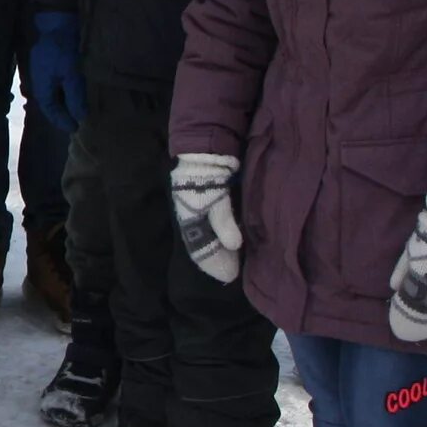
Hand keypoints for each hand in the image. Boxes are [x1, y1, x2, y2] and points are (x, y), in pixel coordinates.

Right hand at [28, 10, 86, 130]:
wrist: (56, 21)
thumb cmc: (62, 49)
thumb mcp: (71, 74)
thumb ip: (75, 96)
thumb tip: (79, 117)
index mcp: (41, 86)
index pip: (50, 110)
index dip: (62, 121)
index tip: (75, 128)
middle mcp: (39, 81)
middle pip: (49, 103)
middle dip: (61, 114)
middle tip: (75, 122)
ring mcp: (42, 71)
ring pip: (52, 93)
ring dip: (63, 102)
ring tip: (75, 109)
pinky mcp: (49, 62)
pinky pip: (55, 83)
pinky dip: (64, 90)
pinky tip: (73, 91)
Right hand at [170, 153, 243, 283]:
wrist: (204, 150)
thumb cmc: (206, 175)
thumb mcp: (214, 198)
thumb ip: (223, 221)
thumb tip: (234, 245)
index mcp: (189, 220)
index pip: (198, 249)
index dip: (211, 263)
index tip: (228, 276)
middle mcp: (194, 219)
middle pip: (205, 244)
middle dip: (218, 259)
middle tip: (234, 273)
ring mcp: (203, 211)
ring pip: (212, 237)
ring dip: (222, 250)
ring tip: (237, 261)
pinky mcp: (214, 203)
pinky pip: (218, 226)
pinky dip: (225, 236)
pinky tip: (236, 242)